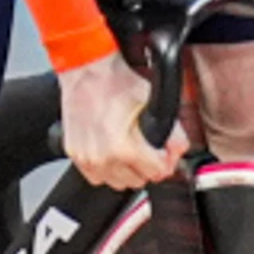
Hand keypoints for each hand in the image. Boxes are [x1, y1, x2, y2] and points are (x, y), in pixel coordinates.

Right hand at [55, 49, 182, 189]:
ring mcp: (87, 159)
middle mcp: (103, 158)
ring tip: (130, 152)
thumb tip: (177, 148)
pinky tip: (112, 155)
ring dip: (127, 172)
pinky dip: (107, 170)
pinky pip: (97, 177)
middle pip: (138, 181)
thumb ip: (173, 130)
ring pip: (117, 183)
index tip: (164, 153)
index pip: (158, 173)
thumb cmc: (114, 81)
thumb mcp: (152, 102)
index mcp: (124, 148)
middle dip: (148, 167)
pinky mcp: (75, 155)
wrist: (86, 70)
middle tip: (148, 151)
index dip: (166, 161)